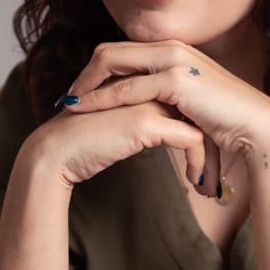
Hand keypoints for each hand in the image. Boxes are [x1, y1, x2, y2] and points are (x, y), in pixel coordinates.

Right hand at [26, 100, 206, 188]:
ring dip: (209, 159)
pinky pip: (191, 140)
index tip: (210, 160)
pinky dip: (199, 163)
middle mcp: (148, 85)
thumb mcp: (125, 128)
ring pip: (200, 126)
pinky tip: (196, 182)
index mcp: (144, 83)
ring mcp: (148, 99)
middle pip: (197, 113)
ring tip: (207, 186)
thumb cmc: (85, 145)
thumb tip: (178, 135)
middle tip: (215, 177)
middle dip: (213, 147)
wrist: (55, 153)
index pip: (188, 104)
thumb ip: (148, 122)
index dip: (203, 131)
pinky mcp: (146, 120)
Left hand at [58, 39, 269, 193]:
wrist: (255, 124)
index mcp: (173, 50)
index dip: (97, 70)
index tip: (81, 91)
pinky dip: (103, 99)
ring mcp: (173, 60)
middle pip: (111, 51)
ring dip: (87, 86)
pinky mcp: (176, 80)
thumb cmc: (225, 120)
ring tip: (69, 106)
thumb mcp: (189, 103)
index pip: (123, 52)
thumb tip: (148, 109)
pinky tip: (87, 111)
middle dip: (85, 74)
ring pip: (113, 63)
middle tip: (67, 97)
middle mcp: (171, 48)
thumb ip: (167, 98)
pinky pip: (128, 88)